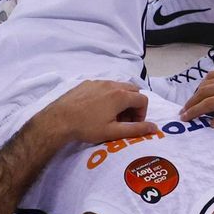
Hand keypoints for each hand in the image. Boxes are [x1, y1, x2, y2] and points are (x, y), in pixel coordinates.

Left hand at [42, 80, 156, 145]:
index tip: (132, 125)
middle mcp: (111, 84)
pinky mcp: (86, 83)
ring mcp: (97, 82)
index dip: (142, 114)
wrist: (59, 120)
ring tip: (110, 116)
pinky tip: (96, 109)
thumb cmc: (87, 127)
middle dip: (133, 105)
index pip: (142, 99)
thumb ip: (136, 129)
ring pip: (118, 87)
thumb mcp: (113, 132)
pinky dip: (107, 96)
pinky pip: (104, 86)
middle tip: (123, 120)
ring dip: (121, 100)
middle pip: (132, 90)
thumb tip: (155, 128)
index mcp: (120, 95)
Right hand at [178, 67, 213, 129]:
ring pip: (207, 81)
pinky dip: (205, 83)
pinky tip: (202, 92)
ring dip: (196, 93)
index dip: (195, 111)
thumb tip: (212, 123)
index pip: (210, 103)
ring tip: (191, 104)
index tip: (185, 118)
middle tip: (183, 113)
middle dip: (191, 103)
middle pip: (205, 91)